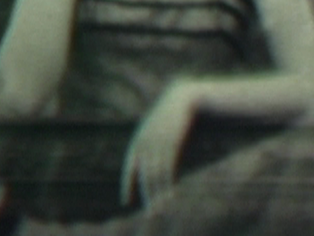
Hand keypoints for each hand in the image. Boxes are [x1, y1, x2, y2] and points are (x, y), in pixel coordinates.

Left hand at [120, 80, 199, 207]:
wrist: (186, 97)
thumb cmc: (176, 120)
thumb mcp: (165, 137)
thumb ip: (160, 155)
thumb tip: (162, 179)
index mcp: (140, 138)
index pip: (130, 165)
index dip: (128, 184)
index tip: (126, 202)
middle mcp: (146, 140)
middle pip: (144, 174)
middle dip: (146, 195)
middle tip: (149, 215)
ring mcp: (158, 140)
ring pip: (155, 173)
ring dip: (158, 194)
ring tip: (160, 211)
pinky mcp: (172, 141)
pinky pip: (167, 167)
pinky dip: (168, 184)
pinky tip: (171, 196)